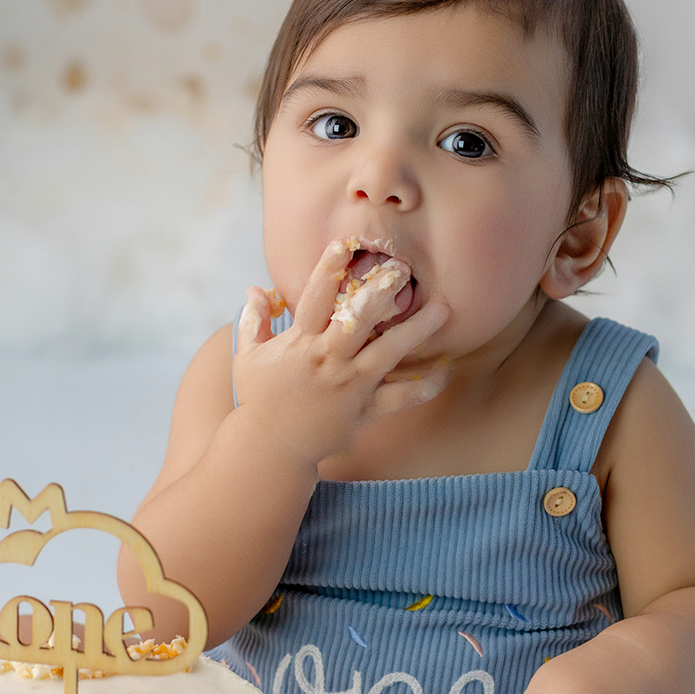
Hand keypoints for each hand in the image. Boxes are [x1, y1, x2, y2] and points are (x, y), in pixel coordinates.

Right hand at [232, 240, 450, 468]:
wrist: (270, 448)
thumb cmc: (259, 399)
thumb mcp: (248, 357)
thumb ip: (253, 320)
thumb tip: (256, 289)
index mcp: (300, 343)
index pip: (315, 299)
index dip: (328, 270)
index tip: (344, 245)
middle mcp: (328, 360)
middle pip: (358, 320)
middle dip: (381, 292)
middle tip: (403, 269)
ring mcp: (349, 386)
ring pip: (388, 353)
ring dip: (417, 330)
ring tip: (443, 309)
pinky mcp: (364, 410)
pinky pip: (401, 398)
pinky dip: (425, 386)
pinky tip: (446, 369)